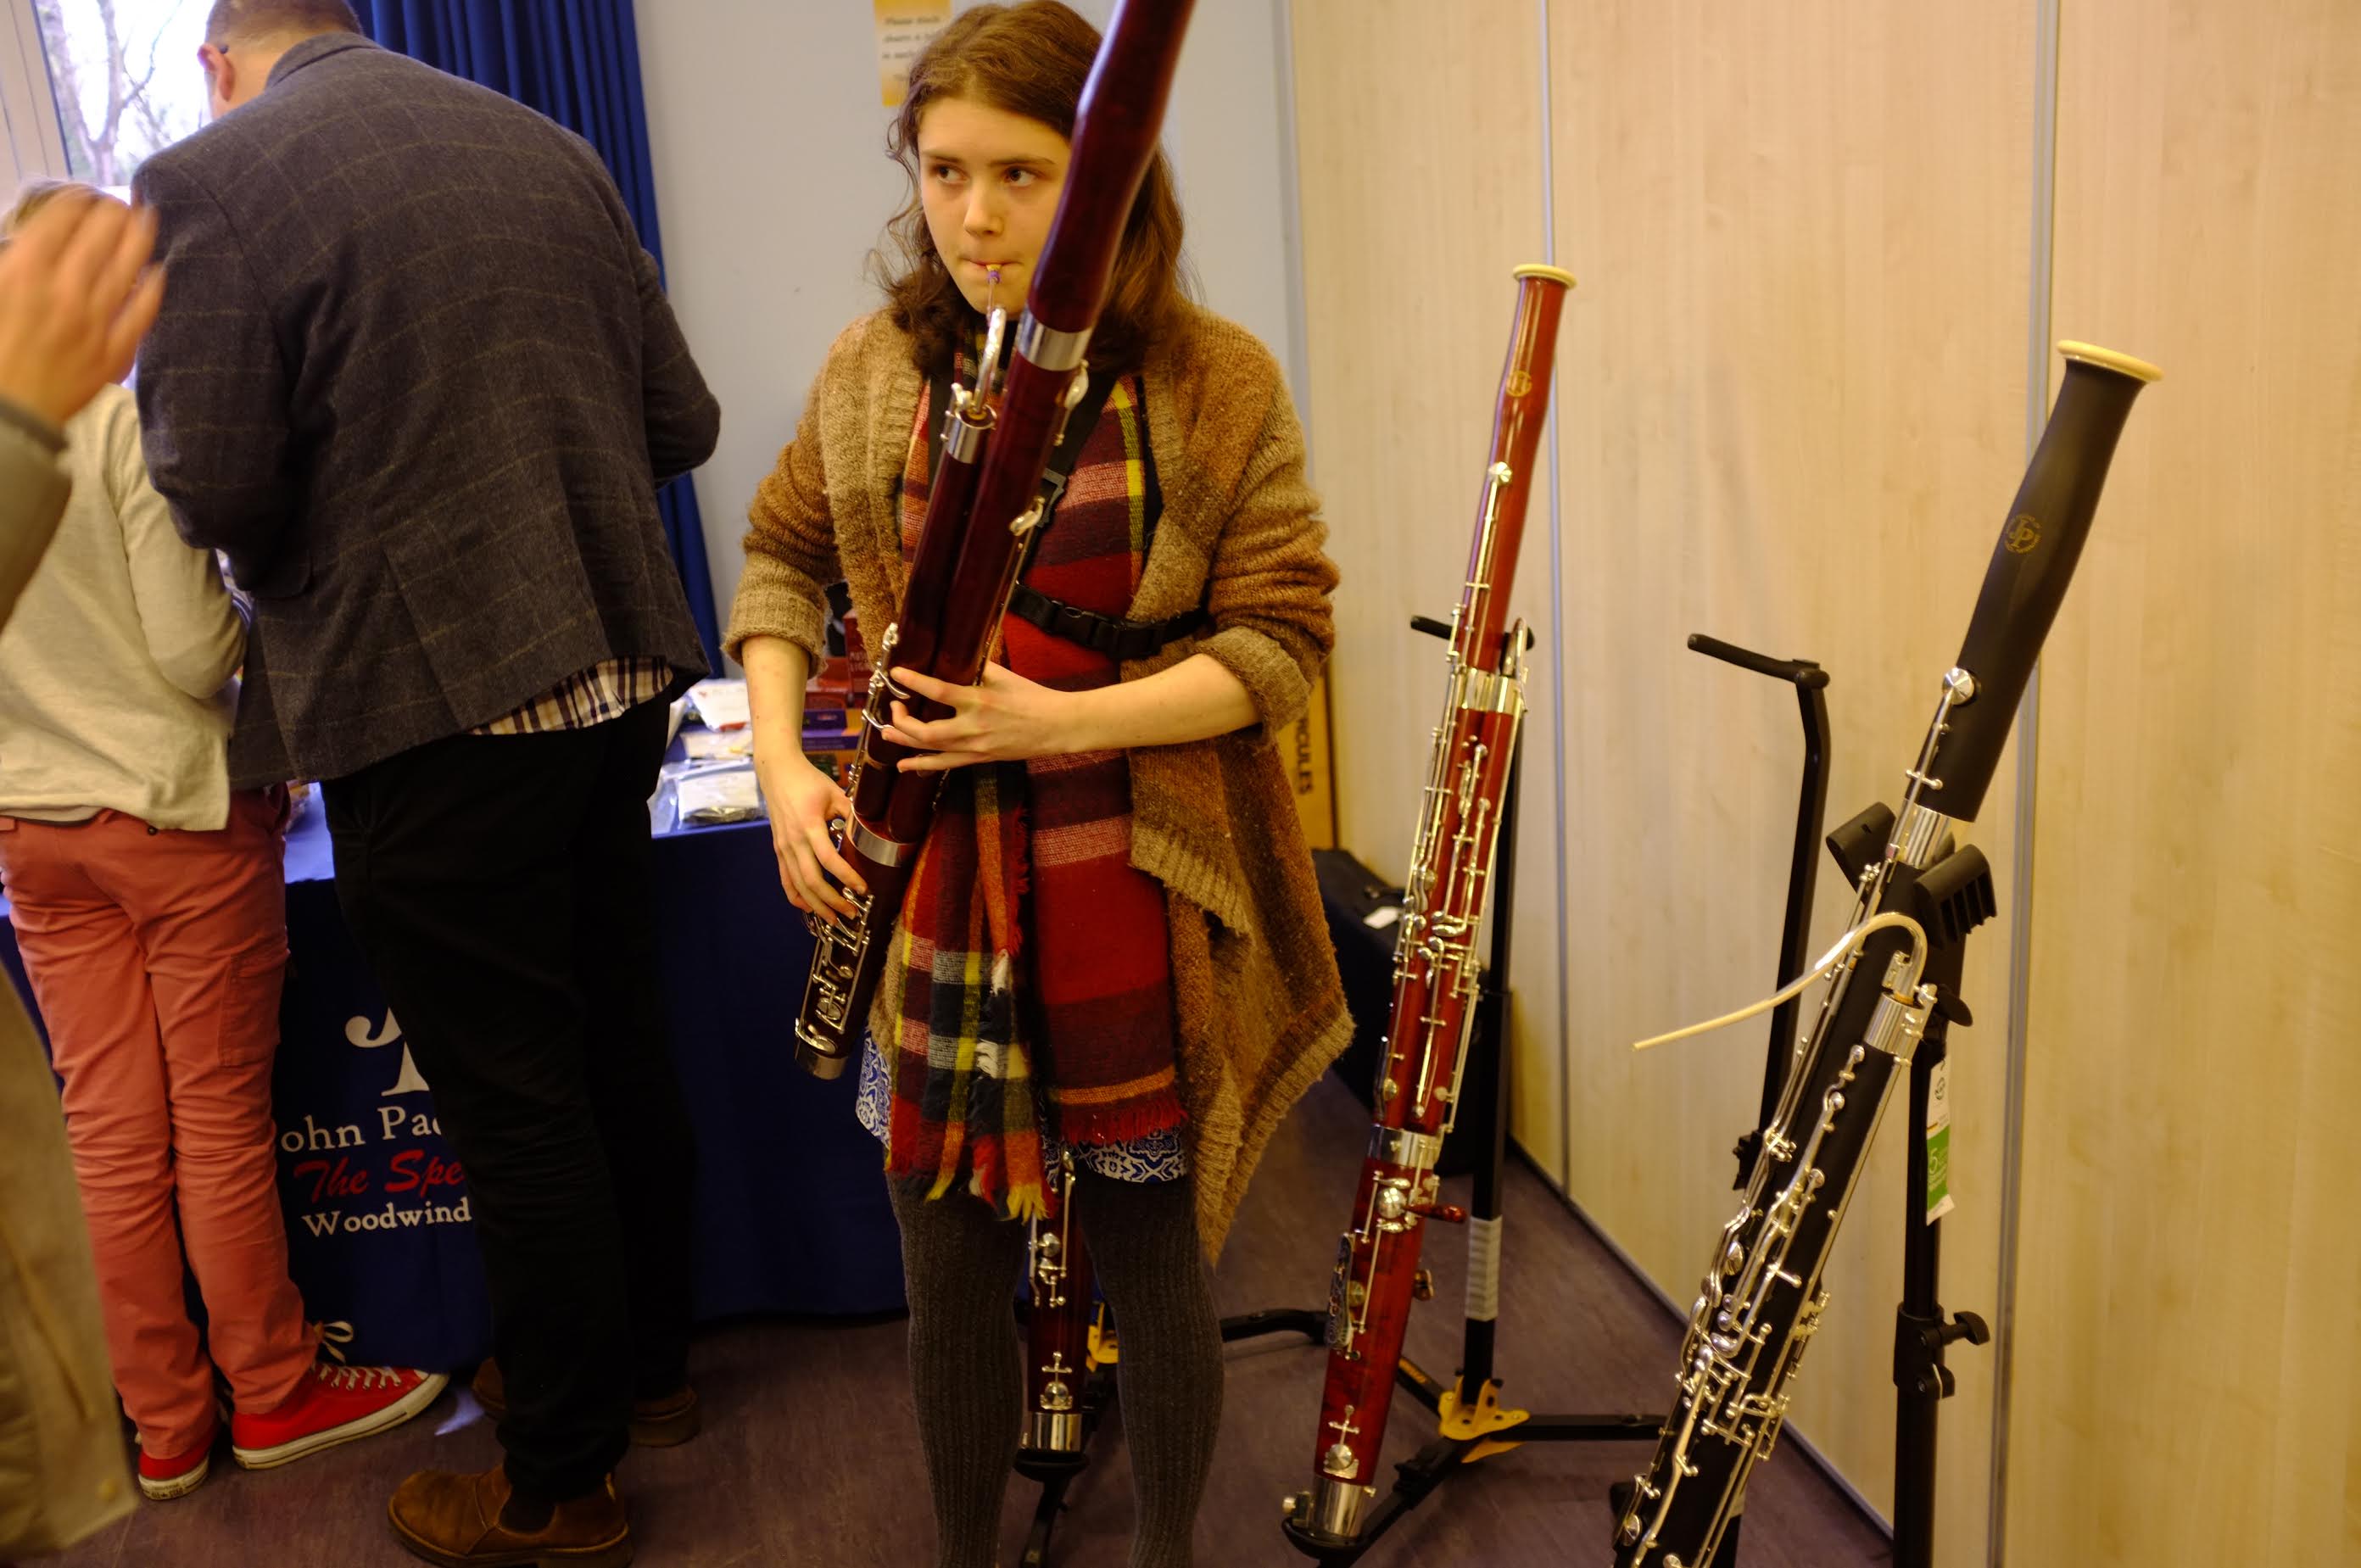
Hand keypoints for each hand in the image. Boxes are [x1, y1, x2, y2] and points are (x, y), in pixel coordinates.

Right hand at [0, 190, 162, 427]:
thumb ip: (13, 264)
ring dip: (139, 239)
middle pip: (98, 238)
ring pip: (125, 269)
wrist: (6, 413)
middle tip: (121, 202)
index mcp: (22, 273)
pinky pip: (141, 314)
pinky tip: (160, 272)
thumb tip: (33, 240)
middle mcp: (62, 292)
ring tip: (148, 218)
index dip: (76, 201)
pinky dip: (153, 289)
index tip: (85, 193)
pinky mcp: (113, 352)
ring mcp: (92, 322)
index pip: (59, 221)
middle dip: (112, 213)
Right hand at [753, 731, 863, 923]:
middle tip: (852, 913)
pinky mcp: (778, 850)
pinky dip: (796, 897)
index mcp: (809, 825)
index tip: (863, 889)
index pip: (828, 859)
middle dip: (832, 901)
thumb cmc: (808, 781)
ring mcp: (783, 847)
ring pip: (797, 885)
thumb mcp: (834, 793)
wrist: (778, 772)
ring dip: (816, 905)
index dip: (846, 877)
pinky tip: (808, 908)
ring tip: (833, 919)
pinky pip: (785, 879)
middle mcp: (793, 841)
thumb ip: (851, 814)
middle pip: (811, 880)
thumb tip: (870, 833)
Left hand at [881, 662, 1082, 772]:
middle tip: (895, 708)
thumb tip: (956, 654)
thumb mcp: (1005, 675)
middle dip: (903, 720)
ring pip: (931, 750)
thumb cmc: (1033, 697)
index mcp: (980, 699)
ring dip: (905, 742)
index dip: (913, 681)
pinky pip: (945, 765)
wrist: (1057, 727)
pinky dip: (923, 765)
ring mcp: (975, 747)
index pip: (938, 690)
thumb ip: (978, 666)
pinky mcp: (979, 759)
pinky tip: (906, 765)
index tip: (896, 674)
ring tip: (887, 733)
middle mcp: (974, 726)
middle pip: (926, 730)